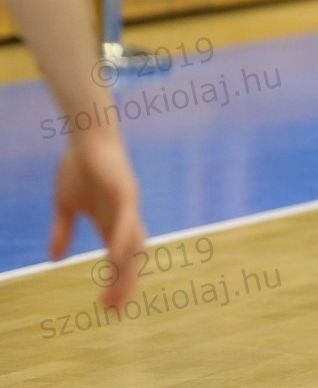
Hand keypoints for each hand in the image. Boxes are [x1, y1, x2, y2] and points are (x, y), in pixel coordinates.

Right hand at [52, 133, 145, 308]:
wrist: (86, 138)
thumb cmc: (78, 167)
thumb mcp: (65, 206)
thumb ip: (62, 232)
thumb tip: (55, 260)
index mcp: (110, 223)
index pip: (118, 260)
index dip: (115, 283)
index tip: (107, 306)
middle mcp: (124, 218)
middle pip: (130, 258)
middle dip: (124, 285)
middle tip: (114, 310)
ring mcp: (128, 206)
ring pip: (132, 244)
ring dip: (125, 270)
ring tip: (115, 294)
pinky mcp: (126, 192)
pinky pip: (127, 221)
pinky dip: (122, 240)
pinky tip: (116, 258)